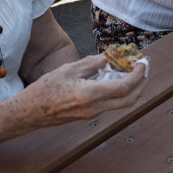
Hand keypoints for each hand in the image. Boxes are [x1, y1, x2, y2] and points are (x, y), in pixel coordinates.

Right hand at [16, 54, 146, 126]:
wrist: (29, 113)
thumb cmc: (44, 89)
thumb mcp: (67, 70)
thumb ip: (91, 64)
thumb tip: (109, 57)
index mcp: (88, 95)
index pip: (123, 87)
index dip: (137, 75)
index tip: (142, 63)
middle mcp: (94, 108)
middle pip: (129, 100)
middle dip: (141, 84)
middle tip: (143, 68)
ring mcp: (92, 114)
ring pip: (121, 103)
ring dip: (131, 88)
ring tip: (130, 69)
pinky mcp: (89, 115)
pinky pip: (110, 104)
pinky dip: (118, 91)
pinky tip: (114, 77)